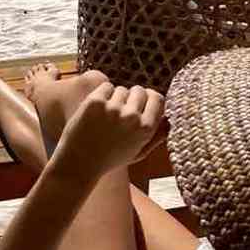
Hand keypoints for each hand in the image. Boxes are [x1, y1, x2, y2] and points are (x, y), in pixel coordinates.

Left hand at [51, 78, 166, 183]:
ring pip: (121, 89)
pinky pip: (105, 86)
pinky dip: (101, 94)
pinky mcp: (95, 102)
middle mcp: (132, 117)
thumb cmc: (110, 159)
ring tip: (106, 116)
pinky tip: (96, 110)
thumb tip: (169, 121)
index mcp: (146, 129)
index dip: (149, 98)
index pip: (157, 98)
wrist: (80, 163)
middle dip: (131, 97)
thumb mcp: (138, 153)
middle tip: (121, 109)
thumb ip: (156, 137)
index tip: (142, 101)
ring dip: (115, 97)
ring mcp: (113, 108)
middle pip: (139, 90)